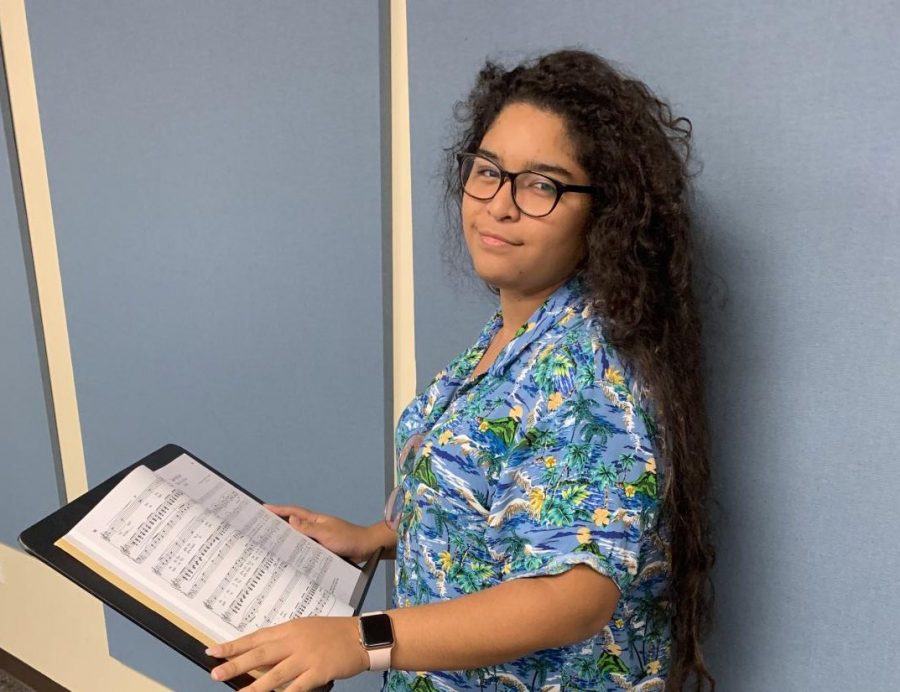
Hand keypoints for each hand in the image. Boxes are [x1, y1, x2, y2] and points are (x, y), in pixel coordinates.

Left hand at [207, 616, 367, 690]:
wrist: (362, 636)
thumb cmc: (334, 632)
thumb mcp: (306, 628)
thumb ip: (285, 640)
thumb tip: (262, 654)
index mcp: (290, 628)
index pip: (256, 637)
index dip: (234, 645)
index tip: (214, 650)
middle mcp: (295, 641)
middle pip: (260, 653)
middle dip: (236, 663)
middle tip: (215, 672)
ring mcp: (307, 657)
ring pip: (275, 674)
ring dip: (255, 686)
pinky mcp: (318, 671)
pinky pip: (297, 687)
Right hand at [263, 504, 384, 562]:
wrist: (366, 548)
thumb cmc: (349, 539)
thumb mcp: (327, 533)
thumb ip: (308, 528)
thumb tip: (291, 519)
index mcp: (315, 520)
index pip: (293, 512)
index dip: (278, 510)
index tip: (263, 508)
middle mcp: (315, 527)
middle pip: (292, 523)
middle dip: (277, 523)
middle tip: (260, 527)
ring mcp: (318, 537)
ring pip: (298, 537)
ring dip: (286, 538)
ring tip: (269, 543)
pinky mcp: (322, 548)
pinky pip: (305, 548)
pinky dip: (296, 550)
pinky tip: (289, 557)